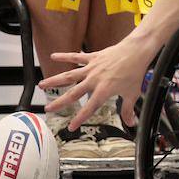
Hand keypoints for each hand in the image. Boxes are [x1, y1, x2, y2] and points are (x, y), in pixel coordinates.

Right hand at [41, 38, 156, 129]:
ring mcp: (91, 68)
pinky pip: (76, 57)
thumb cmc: (135, 72)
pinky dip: (65, 56)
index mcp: (103, 91)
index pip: (89, 108)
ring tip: (41, 85)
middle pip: (73, 93)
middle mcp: (94, 80)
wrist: (137, 51)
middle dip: (59, 102)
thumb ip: (128, 109)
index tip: (70, 127)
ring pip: (69, 75)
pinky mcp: (92, 57)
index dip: (80, 119)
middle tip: (47, 109)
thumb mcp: (132, 93)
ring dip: (54, 80)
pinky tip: (53, 56)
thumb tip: (131, 123)